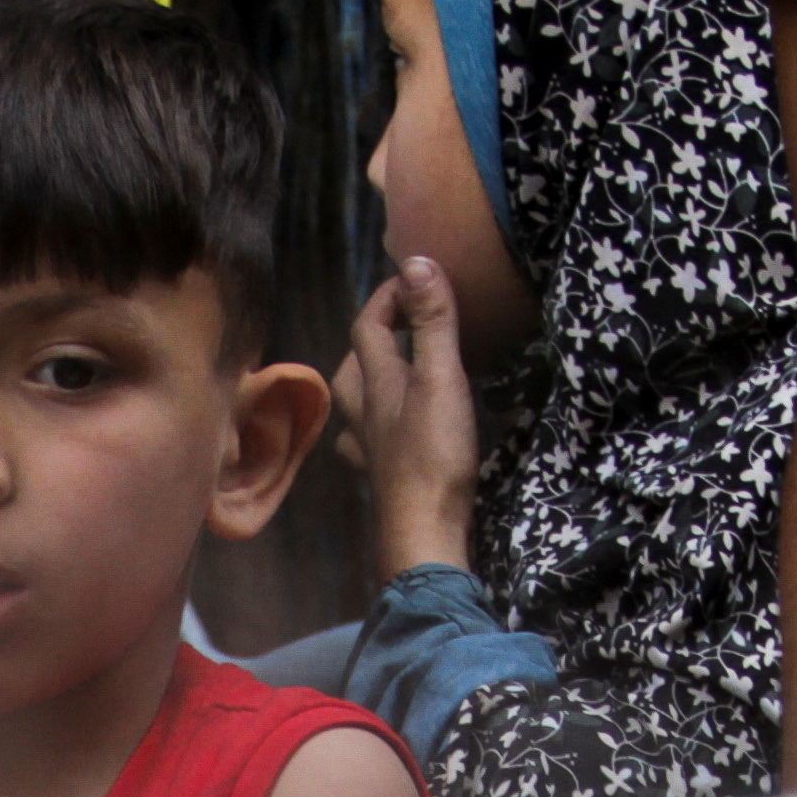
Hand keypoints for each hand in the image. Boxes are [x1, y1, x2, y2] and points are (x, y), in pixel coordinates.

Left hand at [330, 254, 484, 580]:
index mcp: (375, 383)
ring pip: (358, 403)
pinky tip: (390, 432)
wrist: (425, 535)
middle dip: (376, 335)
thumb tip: (417, 261)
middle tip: (407, 320)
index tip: (416, 277)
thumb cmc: (433, 456)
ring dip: (373, 379)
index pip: (369, 325)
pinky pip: (371, 440)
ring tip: (398, 369)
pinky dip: (379, 425)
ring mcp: (370, 449)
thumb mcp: (440, 379)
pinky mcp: (384, 478)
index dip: (388, 297)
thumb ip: (432, 322)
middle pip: (356, 364)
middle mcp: (364, 413)